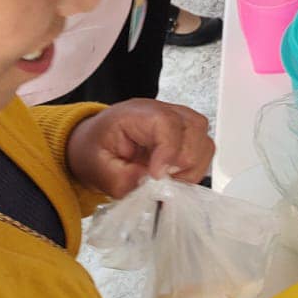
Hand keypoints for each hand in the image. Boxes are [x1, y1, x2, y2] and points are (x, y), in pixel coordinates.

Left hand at [66, 99, 214, 196]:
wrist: (93, 143)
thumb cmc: (94, 151)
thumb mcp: (98, 169)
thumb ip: (123, 180)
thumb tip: (152, 186)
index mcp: (136, 114)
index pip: (167, 123)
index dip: (169, 151)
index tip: (156, 176)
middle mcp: (162, 111)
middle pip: (194, 128)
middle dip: (183, 162)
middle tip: (161, 180)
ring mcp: (176, 121)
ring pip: (204, 139)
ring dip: (192, 166)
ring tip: (170, 180)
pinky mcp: (184, 134)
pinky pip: (202, 148)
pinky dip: (193, 167)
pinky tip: (174, 177)